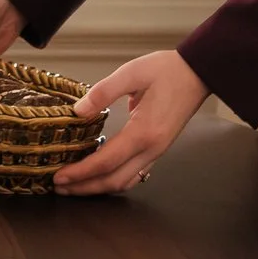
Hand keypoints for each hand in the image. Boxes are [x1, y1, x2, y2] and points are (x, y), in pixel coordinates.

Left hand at [53, 49, 208, 197]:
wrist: (199, 73)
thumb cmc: (168, 71)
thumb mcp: (132, 73)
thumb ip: (103, 92)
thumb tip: (78, 111)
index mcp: (144, 132)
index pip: (106, 162)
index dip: (80, 172)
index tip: (59, 176)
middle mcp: (152, 149)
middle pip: (114, 181)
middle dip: (84, 187)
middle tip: (59, 187)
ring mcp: (157, 152)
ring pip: (125, 181)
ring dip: (98, 188)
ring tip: (75, 185)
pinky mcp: (158, 149)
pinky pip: (134, 174)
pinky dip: (114, 180)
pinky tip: (99, 176)